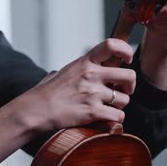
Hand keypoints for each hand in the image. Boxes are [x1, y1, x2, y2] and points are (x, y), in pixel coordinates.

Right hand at [16, 39, 136, 131]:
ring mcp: (93, 93)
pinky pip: (118, 116)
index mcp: (85, 62)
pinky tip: (105, 118)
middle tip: (123, 91)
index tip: (128, 59)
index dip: (126, 50)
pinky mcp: (93, 112)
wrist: (36, 109)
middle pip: (129, 75)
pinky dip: (114, 119)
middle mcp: (91, 75)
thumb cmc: (47, 93)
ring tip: (107, 107)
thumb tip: (88, 67)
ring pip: (125, 99)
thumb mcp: (64, 71)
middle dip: (130, 86)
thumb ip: (80, 68)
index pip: (112, 45)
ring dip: (119, 105)